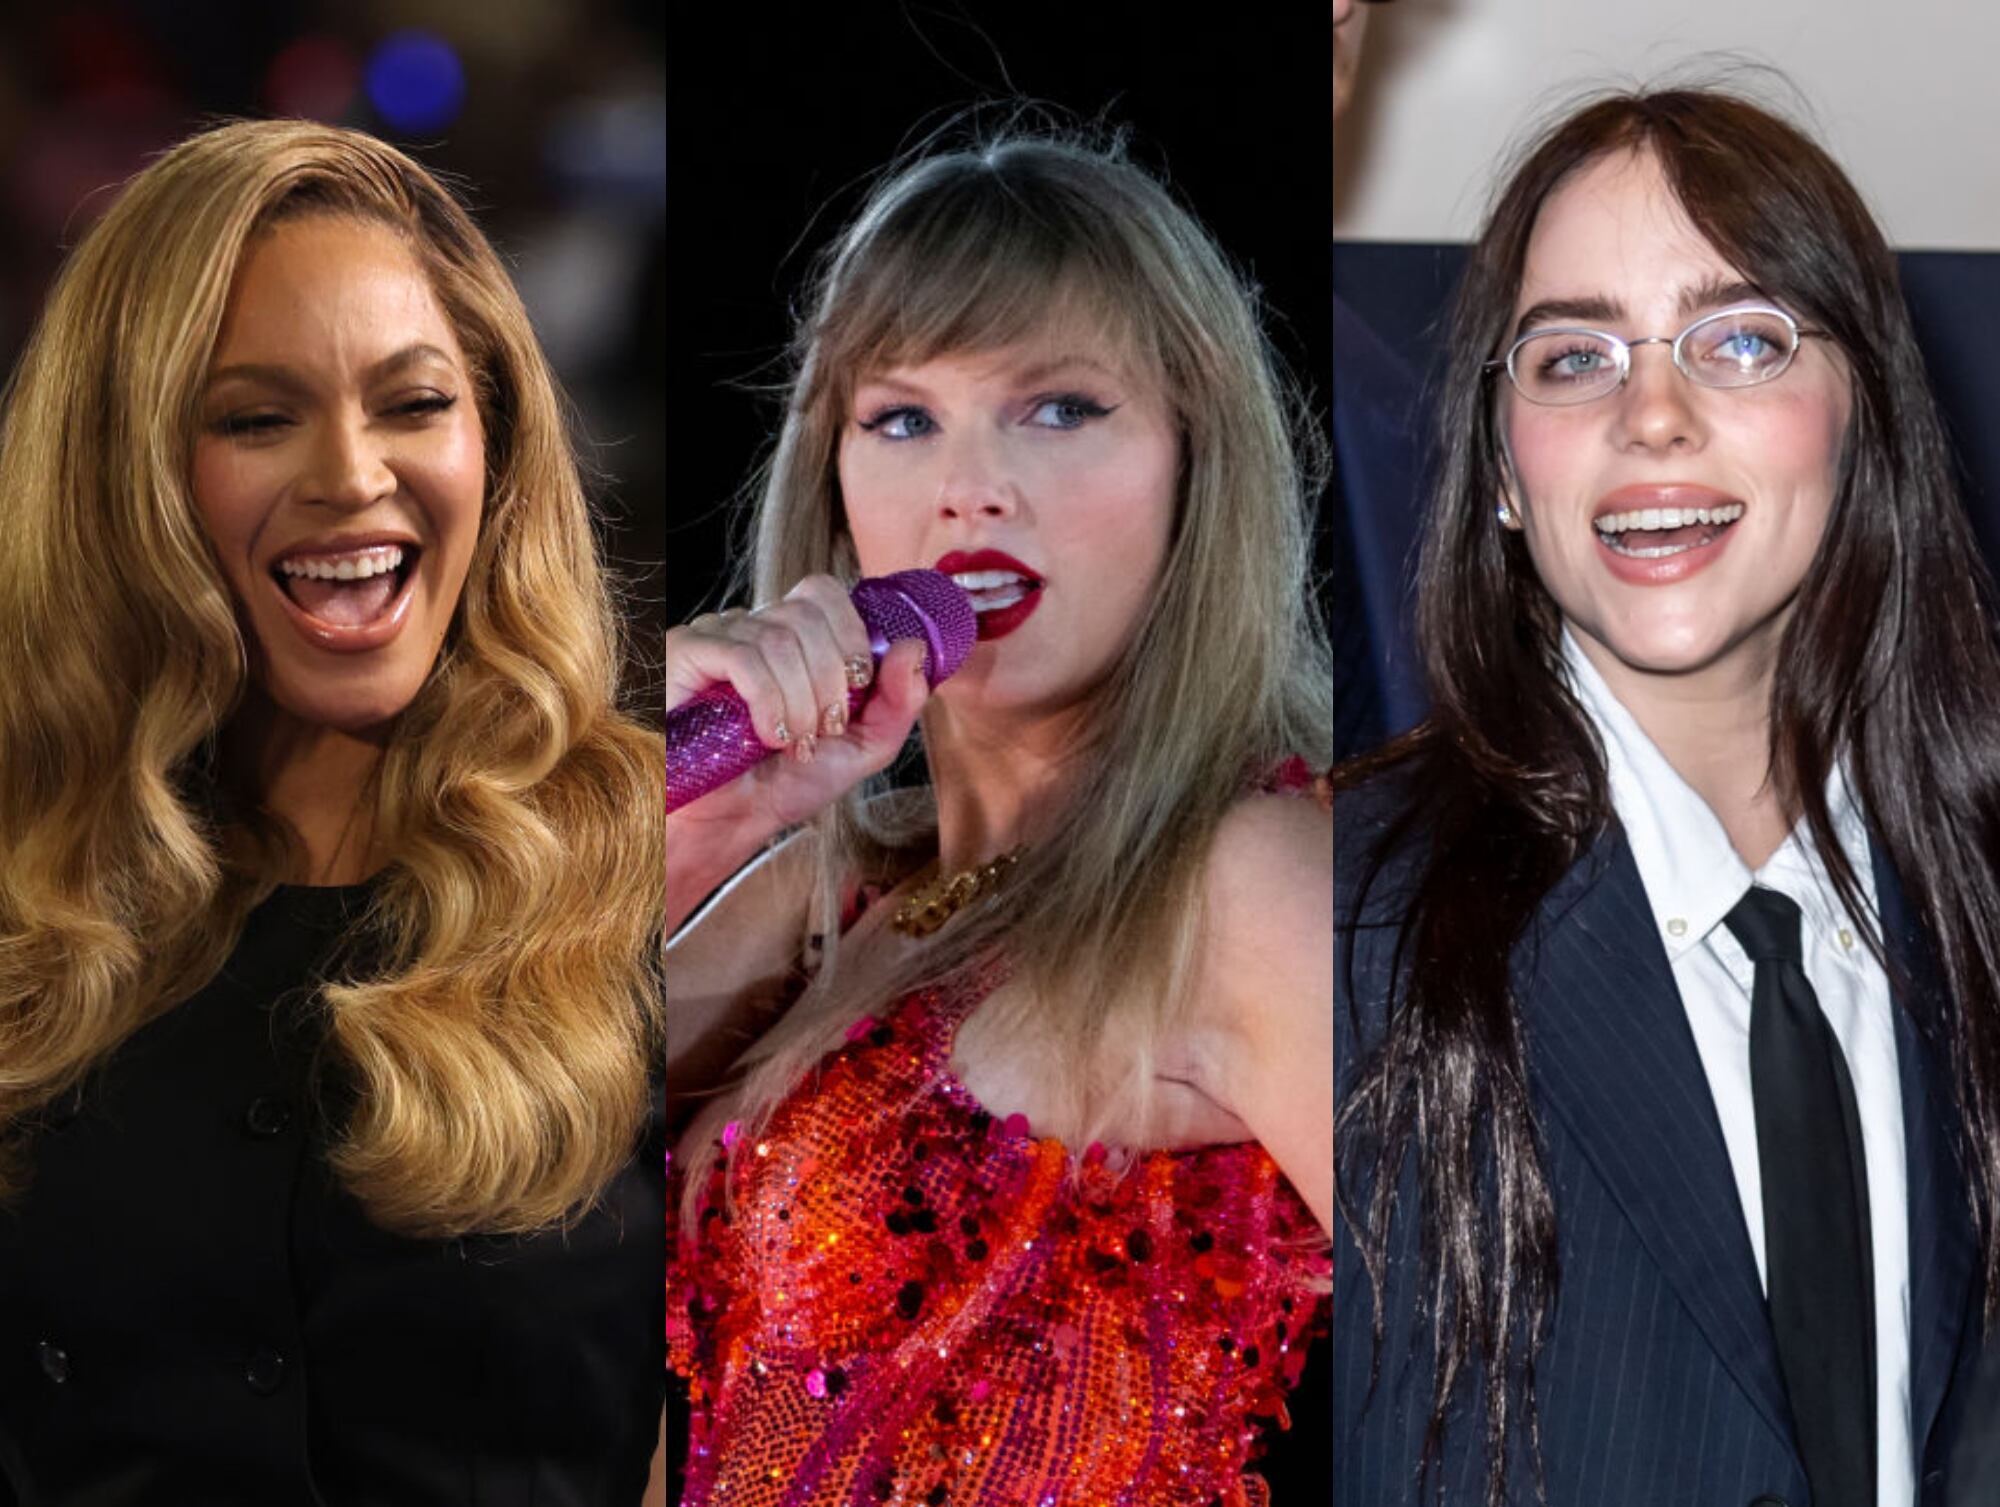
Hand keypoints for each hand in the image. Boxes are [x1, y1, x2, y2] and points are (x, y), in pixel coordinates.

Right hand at [665, 574, 930, 858]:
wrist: (731, 823)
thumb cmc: (788, 783)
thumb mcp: (863, 748)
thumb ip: (898, 702)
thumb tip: (913, 647)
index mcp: (793, 637)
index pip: (825, 593)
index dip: (850, 634)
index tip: (856, 689)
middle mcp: (753, 626)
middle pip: (806, 613)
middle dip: (829, 680)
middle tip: (823, 730)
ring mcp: (716, 636)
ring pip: (777, 638)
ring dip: (799, 700)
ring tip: (794, 744)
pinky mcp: (685, 654)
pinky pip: (741, 656)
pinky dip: (768, 700)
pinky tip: (768, 736)